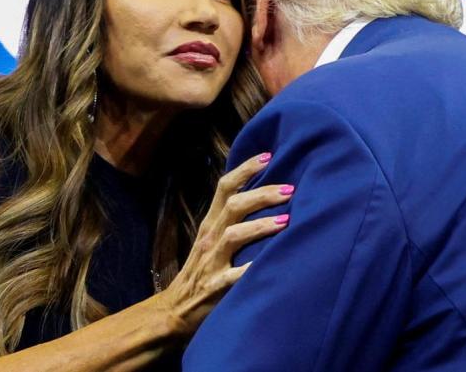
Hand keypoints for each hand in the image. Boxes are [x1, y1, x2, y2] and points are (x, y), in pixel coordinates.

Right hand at [157, 152, 292, 337]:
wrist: (176, 310)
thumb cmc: (202, 270)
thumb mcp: (212, 239)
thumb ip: (232, 219)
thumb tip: (264, 194)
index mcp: (210, 223)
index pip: (225, 187)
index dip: (245, 169)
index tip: (269, 156)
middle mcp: (210, 237)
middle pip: (233, 206)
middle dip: (262, 194)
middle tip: (290, 190)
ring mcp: (211, 262)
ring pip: (234, 235)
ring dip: (260, 227)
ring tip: (286, 222)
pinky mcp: (215, 287)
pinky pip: (233, 277)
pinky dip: (250, 270)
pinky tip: (269, 264)